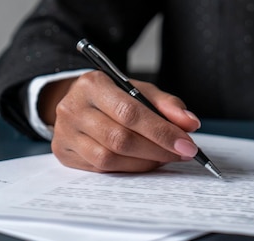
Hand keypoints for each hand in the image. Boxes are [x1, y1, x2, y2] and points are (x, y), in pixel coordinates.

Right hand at [38, 71, 201, 171]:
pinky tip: (144, 162)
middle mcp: (73, 107)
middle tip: (181, 154)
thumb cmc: (113, 95)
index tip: (187, 144)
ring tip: (164, 157)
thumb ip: (167, 105)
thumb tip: (190, 124)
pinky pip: (100, 169)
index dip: (162, 132)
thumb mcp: (140, 90)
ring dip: (144, 163)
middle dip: (157, 150)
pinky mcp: (63, 153)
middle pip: (120, 139)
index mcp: (93, 84)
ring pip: (109, 158)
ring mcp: (65, 132)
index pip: (131, 113)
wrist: (77, 101)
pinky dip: (128, 168)